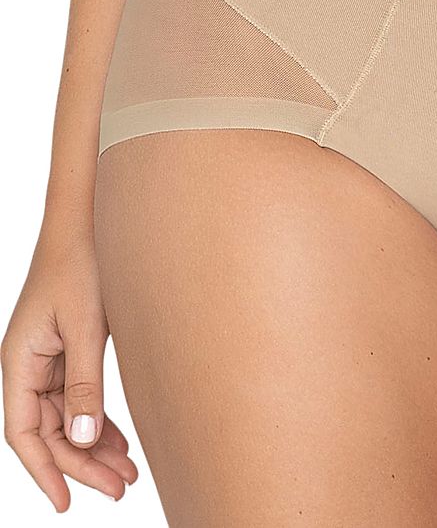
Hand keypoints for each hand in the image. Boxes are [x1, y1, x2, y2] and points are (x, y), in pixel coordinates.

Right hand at [2, 226, 137, 511]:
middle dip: (82, 463)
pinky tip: (120, 441)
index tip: (66, 503)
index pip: (25, 432)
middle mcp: (28, 366)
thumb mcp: (86, 327)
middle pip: (51, 431)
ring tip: (128, 472)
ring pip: (68, 417)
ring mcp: (48, 359)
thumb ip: (84, 383)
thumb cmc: (82, 267)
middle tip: (120, 487)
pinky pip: (80, 397)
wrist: (88, 225)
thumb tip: (84, 441)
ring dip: (94, 445)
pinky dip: (99, 420)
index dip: (44, 470)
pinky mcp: (70, 349)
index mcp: (19, 362)